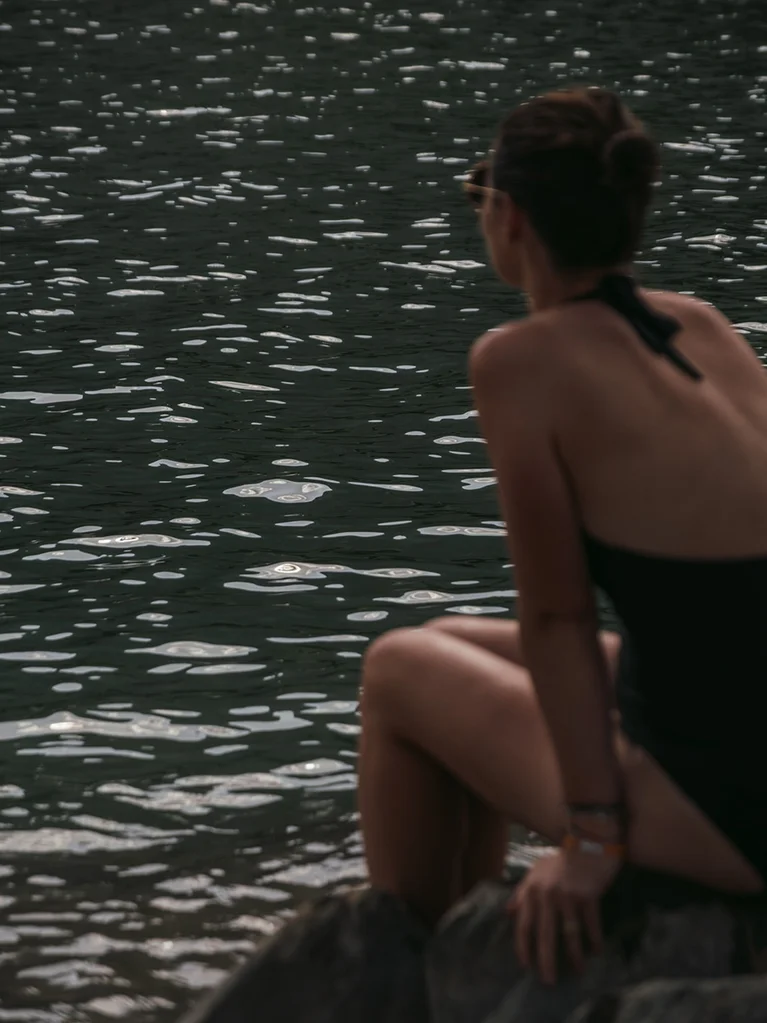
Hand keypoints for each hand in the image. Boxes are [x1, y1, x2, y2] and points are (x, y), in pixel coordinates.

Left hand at [507, 845, 619, 985]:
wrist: (587, 842)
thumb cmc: (561, 859)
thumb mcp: (536, 871)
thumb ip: (521, 892)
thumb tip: (508, 912)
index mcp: (532, 889)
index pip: (523, 923)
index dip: (523, 946)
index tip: (525, 965)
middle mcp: (547, 895)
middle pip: (544, 934)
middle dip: (546, 960)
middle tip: (548, 981)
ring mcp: (568, 896)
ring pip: (569, 934)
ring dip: (574, 956)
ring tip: (579, 971)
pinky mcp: (588, 897)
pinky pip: (591, 925)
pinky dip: (594, 940)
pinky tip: (596, 951)